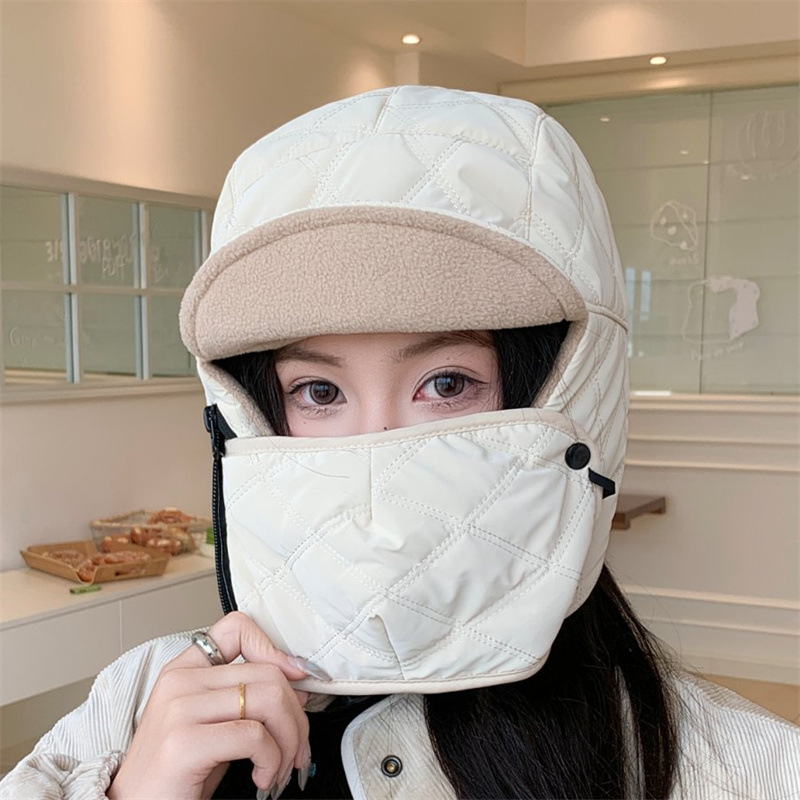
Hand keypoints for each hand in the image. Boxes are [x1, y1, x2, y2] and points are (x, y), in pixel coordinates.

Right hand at [108, 611, 310, 799]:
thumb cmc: (175, 775)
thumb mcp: (212, 725)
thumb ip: (246, 700)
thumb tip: (297, 688)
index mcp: (184, 669)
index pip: (236, 628)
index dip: (274, 650)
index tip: (296, 679)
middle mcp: (180, 681)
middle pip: (268, 673)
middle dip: (296, 716)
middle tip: (297, 748)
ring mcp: (179, 709)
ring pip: (268, 701)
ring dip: (289, 741)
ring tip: (280, 767)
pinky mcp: (183, 743)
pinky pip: (254, 736)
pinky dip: (272, 760)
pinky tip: (262, 777)